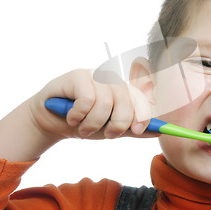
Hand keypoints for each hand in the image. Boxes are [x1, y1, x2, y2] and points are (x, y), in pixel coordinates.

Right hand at [29, 69, 153, 139]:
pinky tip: (71, 117)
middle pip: (126, 100)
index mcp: (123, 91)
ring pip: (105, 102)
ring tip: (83, 128)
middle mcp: (111, 79)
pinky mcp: (77, 75)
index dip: (142, 115)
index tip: (136, 130)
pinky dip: (78, 115)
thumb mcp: (110, 129)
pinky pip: (86, 99)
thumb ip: (133, 130)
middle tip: (106, 134)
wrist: (50, 122)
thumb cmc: (83, 124)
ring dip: (92, 124)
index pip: (140, 99)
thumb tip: (159, 132)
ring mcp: (95, 74)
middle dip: (117, 123)